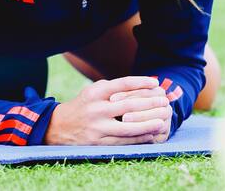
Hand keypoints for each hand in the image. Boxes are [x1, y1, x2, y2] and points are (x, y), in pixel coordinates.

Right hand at [44, 76, 168, 144]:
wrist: (59, 127)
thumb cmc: (83, 105)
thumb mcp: (93, 91)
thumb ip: (113, 87)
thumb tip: (141, 84)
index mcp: (95, 93)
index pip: (122, 84)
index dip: (141, 82)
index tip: (155, 83)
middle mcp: (96, 109)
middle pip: (129, 106)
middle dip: (150, 103)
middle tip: (165, 101)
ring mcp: (97, 127)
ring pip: (128, 126)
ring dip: (148, 124)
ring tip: (163, 120)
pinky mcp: (99, 142)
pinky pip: (124, 141)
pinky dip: (139, 138)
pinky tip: (150, 134)